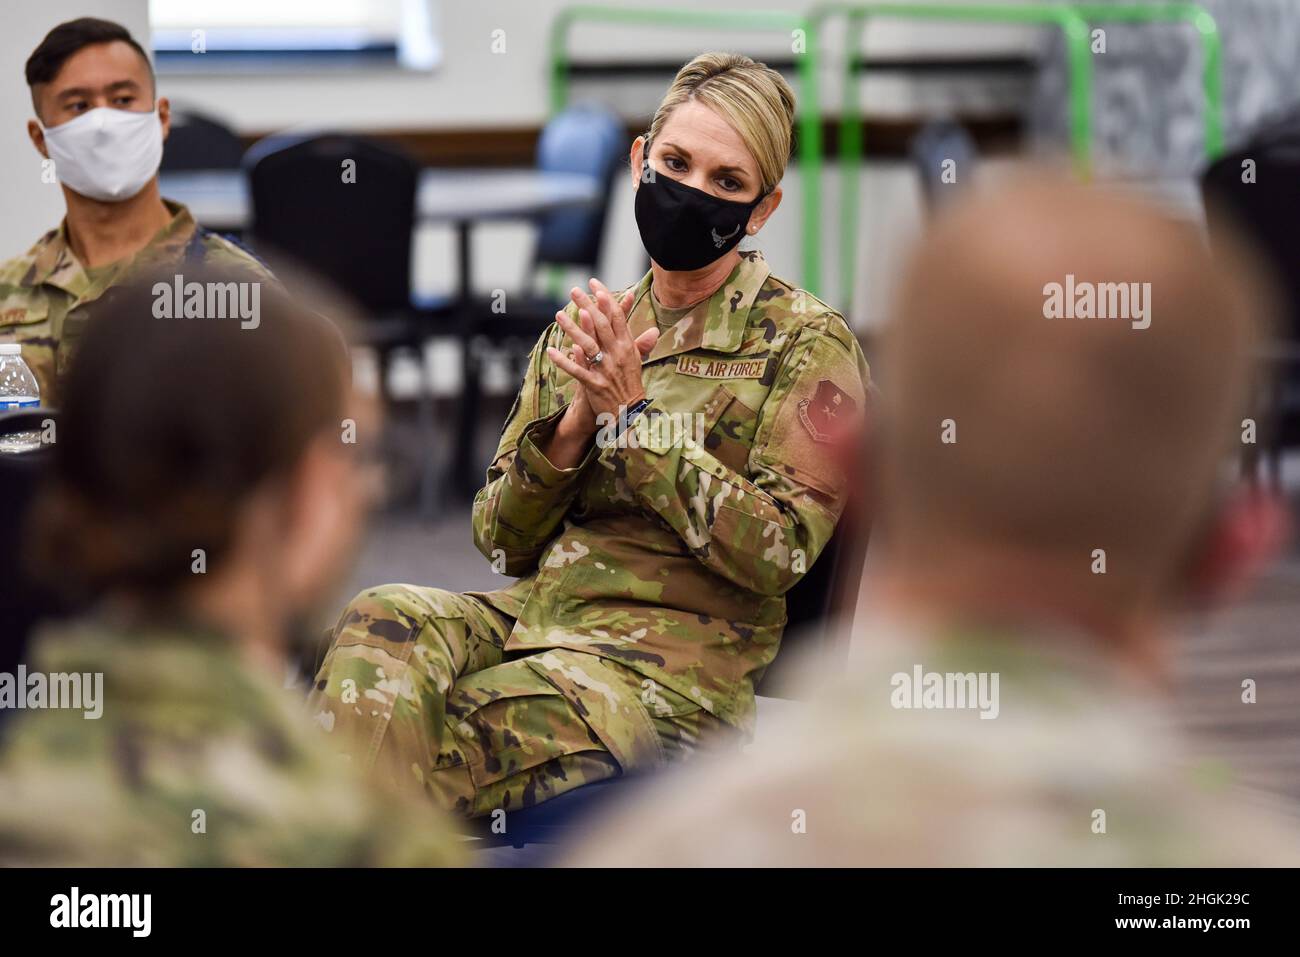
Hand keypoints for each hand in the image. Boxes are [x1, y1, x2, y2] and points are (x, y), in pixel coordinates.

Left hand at [547, 278, 658, 427]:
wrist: (630, 414)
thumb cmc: (631, 385)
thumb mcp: (637, 362)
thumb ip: (640, 343)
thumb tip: (654, 330)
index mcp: (627, 347)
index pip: (617, 317)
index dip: (605, 299)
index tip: (594, 284)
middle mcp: (617, 355)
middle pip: (600, 325)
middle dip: (586, 305)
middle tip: (573, 290)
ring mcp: (605, 370)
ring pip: (587, 344)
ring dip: (571, 328)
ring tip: (558, 314)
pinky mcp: (594, 384)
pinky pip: (576, 370)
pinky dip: (563, 360)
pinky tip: (550, 350)